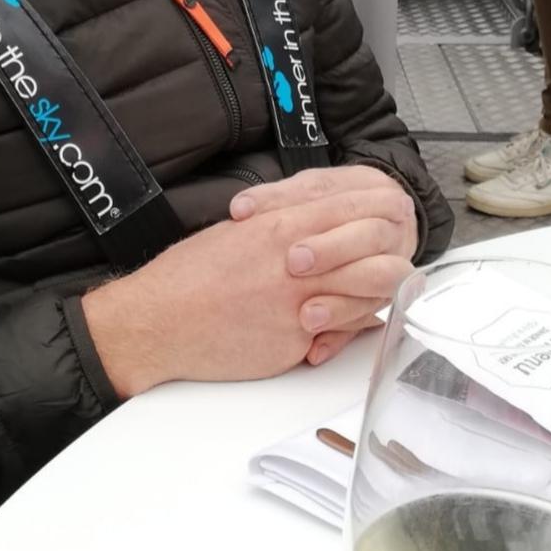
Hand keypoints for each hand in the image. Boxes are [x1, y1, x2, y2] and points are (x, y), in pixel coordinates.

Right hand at [81, 167, 414, 395]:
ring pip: (367, 296)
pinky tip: (337, 326)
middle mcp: (297, 262)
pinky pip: (340, 333)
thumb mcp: (238, 230)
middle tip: (390, 259)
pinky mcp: (295, 341)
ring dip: (374, 295)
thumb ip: (281, 221)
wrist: (159, 321)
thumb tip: (313, 222)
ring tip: (369, 294)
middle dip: (391, 256)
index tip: (386, 217)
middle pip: (376, 254)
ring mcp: (300, 303)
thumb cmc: (188, 276)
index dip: (378, 213)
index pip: (353, 209)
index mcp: (281, 225)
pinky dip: (344, 330)